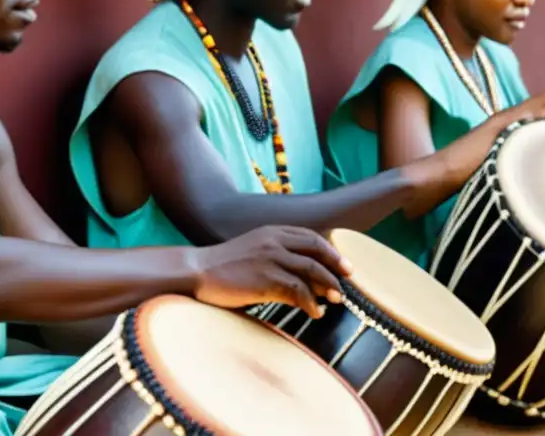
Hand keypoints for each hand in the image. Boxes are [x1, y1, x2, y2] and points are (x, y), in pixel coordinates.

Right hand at [192, 226, 351, 318]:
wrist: (196, 271)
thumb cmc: (223, 266)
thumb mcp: (253, 250)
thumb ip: (276, 254)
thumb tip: (303, 274)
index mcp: (272, 231)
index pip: (310, 237)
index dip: (330, 250)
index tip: (343, 264)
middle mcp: (274, 240)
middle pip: (316, 250)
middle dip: (336, 265)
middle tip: (348, 280)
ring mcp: (270, 258)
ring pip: (311, 269)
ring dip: (328, 285)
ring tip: (336, 300)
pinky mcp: (265, 279)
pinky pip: (297, 290)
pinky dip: (310, 303)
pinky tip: (315, 313)